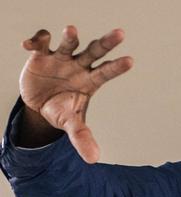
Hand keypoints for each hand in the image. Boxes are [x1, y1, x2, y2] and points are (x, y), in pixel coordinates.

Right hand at [19, 26, 132, 162]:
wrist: (38, 104)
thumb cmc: (61, 110)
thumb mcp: (71, 124)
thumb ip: (82, 138)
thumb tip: (94, 160)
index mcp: (90, 81)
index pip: (107, 72)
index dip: (117, 67)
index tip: (130, 61)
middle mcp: (79, 66)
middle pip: (95, 51)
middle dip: (106, 42)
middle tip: (121, 34)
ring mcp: (60, 58)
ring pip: (69, 42)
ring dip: (70, 37)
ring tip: (71, 31)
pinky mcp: (41, 54)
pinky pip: (40, 42)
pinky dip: (36, 41)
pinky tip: (28, 45)